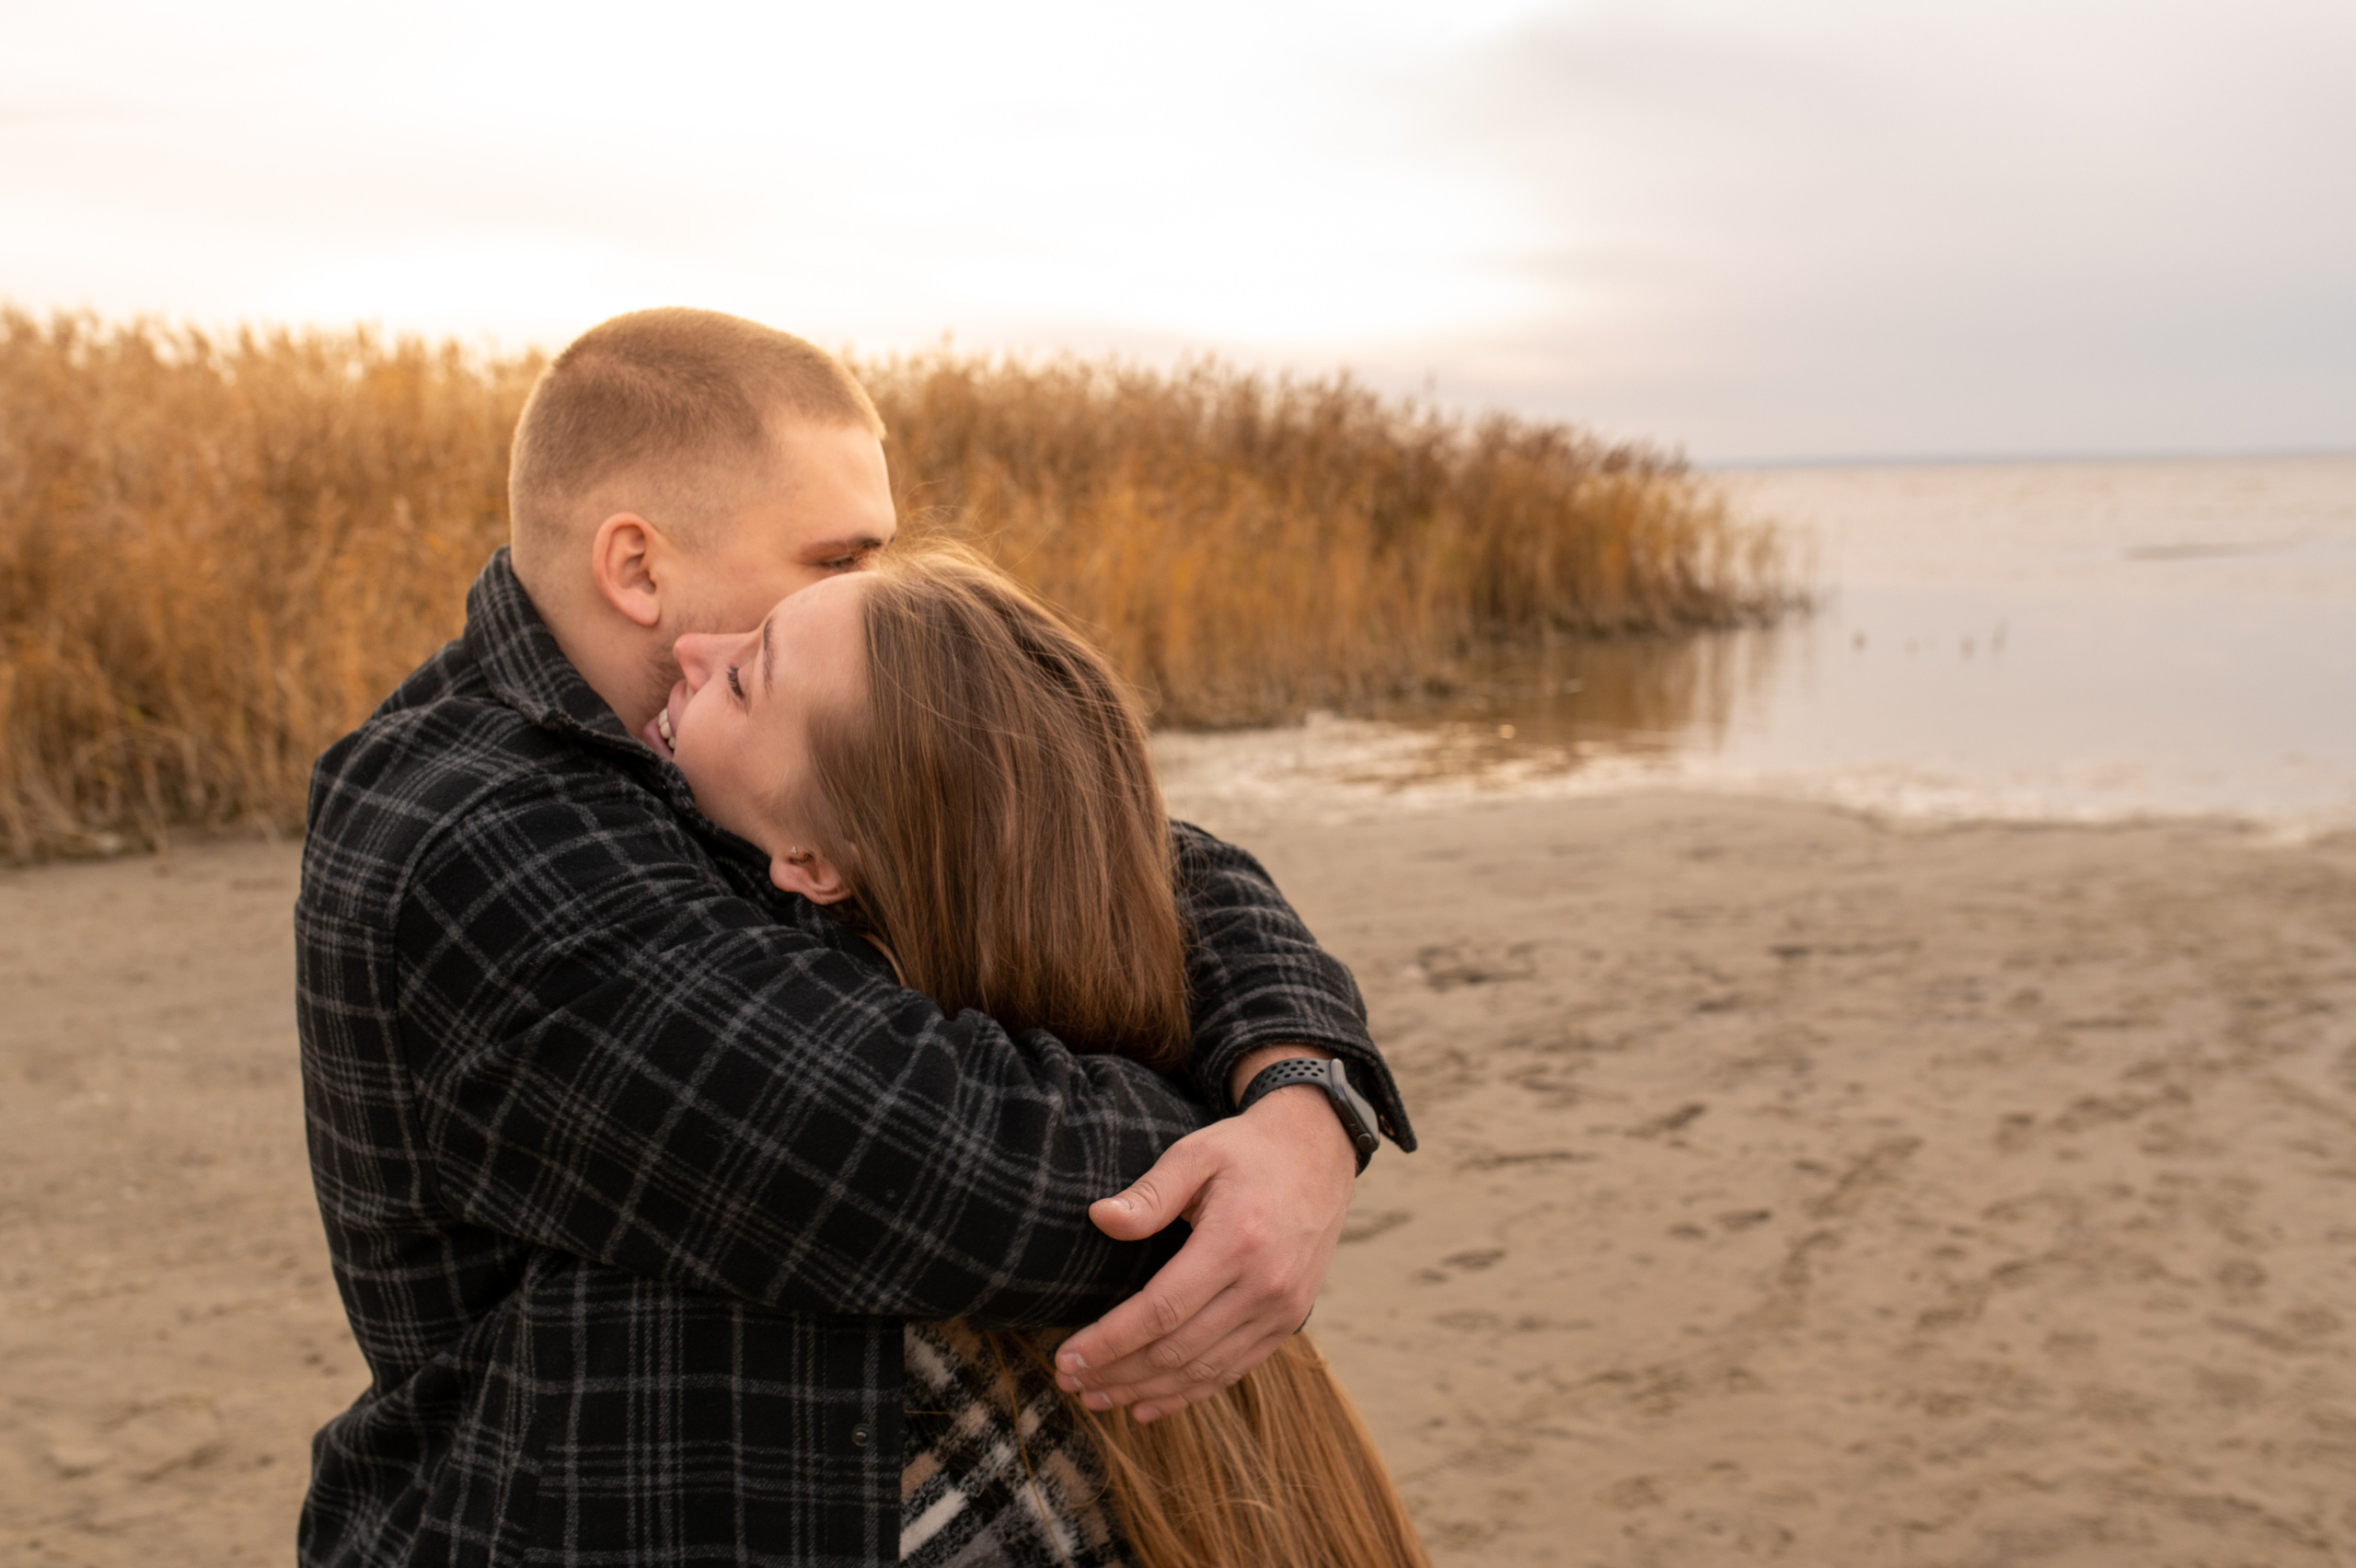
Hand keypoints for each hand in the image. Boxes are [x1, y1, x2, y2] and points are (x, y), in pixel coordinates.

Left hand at [1053, 1046, 1355, 1421]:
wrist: (1319, 1154)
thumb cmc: (1248, 1151)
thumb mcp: (1197, 1153)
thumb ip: (1150, 1192)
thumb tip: (1099, 1218)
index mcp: (1236, 1242)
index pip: (1160, 1310)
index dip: (1109, 1341)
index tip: (1066, 1357)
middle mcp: (1264, 1285)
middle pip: (1177, 1350)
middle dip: (1116, 1372)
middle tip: (1068, 1381)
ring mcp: (1281, 1310)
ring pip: (1203, 1370)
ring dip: (1145, 1391)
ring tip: (1096, 1397)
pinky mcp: (1289, 1321)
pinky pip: (1233, 1370)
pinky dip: (1188, 1394)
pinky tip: (1146, 1404)